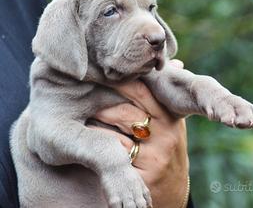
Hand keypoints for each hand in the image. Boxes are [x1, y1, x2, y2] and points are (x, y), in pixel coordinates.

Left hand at [89, 60, 188, 207]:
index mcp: (171, 117)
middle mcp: (167, 135)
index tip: (99, 72)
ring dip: (93, 124)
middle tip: (79, 90)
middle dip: (99, 102)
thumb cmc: (166, 148)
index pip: (143, 91)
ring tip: (76, 113)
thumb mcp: (170, 122)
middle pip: (125, 112)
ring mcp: (156, 158)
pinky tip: (84, 139)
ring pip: (115, 136)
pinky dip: (96, 147)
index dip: (119, 80)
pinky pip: (112, 158)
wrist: (172, 190)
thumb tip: (175, 63)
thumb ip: (162, 97)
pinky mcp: (144, 179)